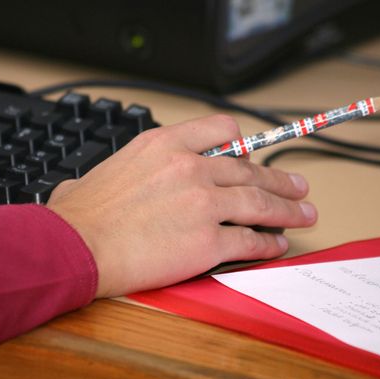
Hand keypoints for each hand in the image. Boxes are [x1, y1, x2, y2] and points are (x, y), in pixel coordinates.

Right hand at [47, 115, 316, 297]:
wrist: (77, 246)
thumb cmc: (83, 215)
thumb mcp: (107, 168)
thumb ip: (129, 165)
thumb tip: (121, 174)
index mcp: (165, 145)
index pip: (221, 131)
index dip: (242, 145)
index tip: (251, 157)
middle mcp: (190, 168)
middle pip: (249, 170)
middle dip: (279, 180)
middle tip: (297, 187)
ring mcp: (203, 204)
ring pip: (259, 203)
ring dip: (286, 210)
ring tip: (303, 214)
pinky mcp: (208, 242)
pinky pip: (250, 240)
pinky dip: (268, 243)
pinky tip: (276, 243)